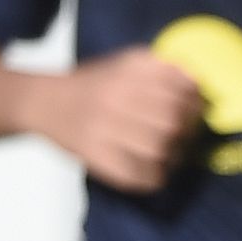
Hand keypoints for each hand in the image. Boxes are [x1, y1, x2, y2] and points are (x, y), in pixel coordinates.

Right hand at [29, 47, 204, 192]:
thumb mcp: (124, 63)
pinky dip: (153, 177)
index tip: (197, 110)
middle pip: (172, 121)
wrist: (44, 102)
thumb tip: (196, 83)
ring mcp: (104, 128)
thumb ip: (161, 68)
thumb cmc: (91, 85)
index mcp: (128, 72)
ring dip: (174, 156)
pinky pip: (136, 174)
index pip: (180, 90)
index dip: (196, 103)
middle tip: (186, 136)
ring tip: (172, 155)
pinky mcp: (95, 155)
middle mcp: (116, 97)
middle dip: (188, 131)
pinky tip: (155, 172)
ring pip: (158, 149)